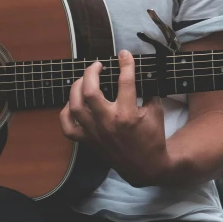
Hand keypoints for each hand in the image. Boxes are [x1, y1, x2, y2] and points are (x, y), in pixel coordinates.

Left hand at [59, 50, 171, 187]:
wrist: (146, 166)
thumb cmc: (153, 138)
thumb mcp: (156, 111)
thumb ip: (147, 90)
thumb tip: (137, 72)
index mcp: (127, 115)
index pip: (124, 81)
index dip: (125, 63)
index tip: (124, 54)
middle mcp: (108, 122)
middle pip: (89, 90)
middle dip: (91, 72)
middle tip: (98, 65)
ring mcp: (95, 133)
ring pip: (75, 105)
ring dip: (77, 87)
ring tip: (84, 80)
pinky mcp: (88, 141)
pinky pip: (67, 126)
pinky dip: (66, 112)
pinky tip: (73, 103)